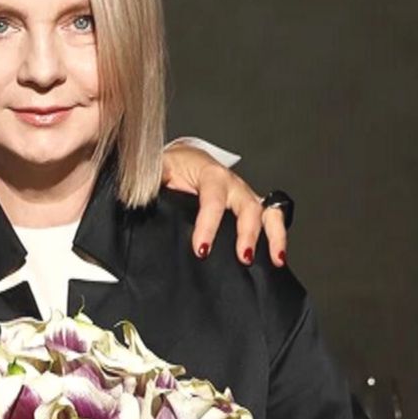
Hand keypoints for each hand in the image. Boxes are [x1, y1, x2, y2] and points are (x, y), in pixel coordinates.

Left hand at [160, 145, 288, 266]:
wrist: (184, 158)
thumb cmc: (173, 165)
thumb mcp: (159, 169)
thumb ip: (152, 181)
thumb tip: (139, 195)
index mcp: (210, 174)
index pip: (212, 200)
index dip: (208, 225)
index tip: (201, 248)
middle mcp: (233, 184)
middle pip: (248, 207)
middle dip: (247, 233)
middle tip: (242, 257)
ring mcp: (244, 196)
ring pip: (268, 212)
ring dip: (274, 236)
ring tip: (275, 260)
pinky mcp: (250, 207)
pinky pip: (272, 219)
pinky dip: (279, 236)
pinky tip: (278, 257)